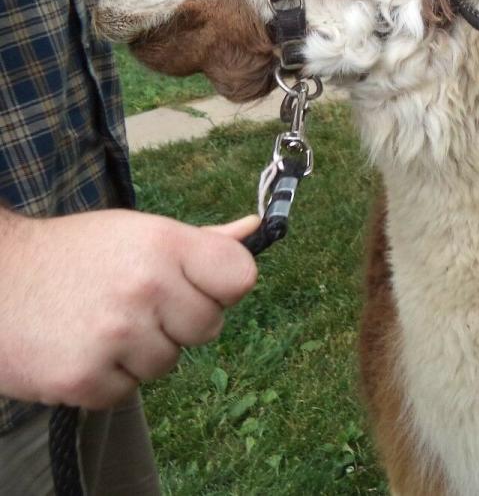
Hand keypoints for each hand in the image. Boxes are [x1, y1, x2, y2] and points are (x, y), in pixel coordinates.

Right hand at [0, 209, 258, 408]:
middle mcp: (146, 287)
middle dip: (178, 322)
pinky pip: (127, 393)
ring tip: (102, 324)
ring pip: (168, 363)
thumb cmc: (75, 254)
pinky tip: (81, 348)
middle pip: (208, 327)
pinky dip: (106, 380)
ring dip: (140, 353)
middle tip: (136, 305)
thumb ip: (201, 242)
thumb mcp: (139, 233)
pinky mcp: (84, 378)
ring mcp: (116, 334)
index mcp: (165, 244)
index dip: (221, 287)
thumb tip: (256, 232)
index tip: (196, 286)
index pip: (240, 277)